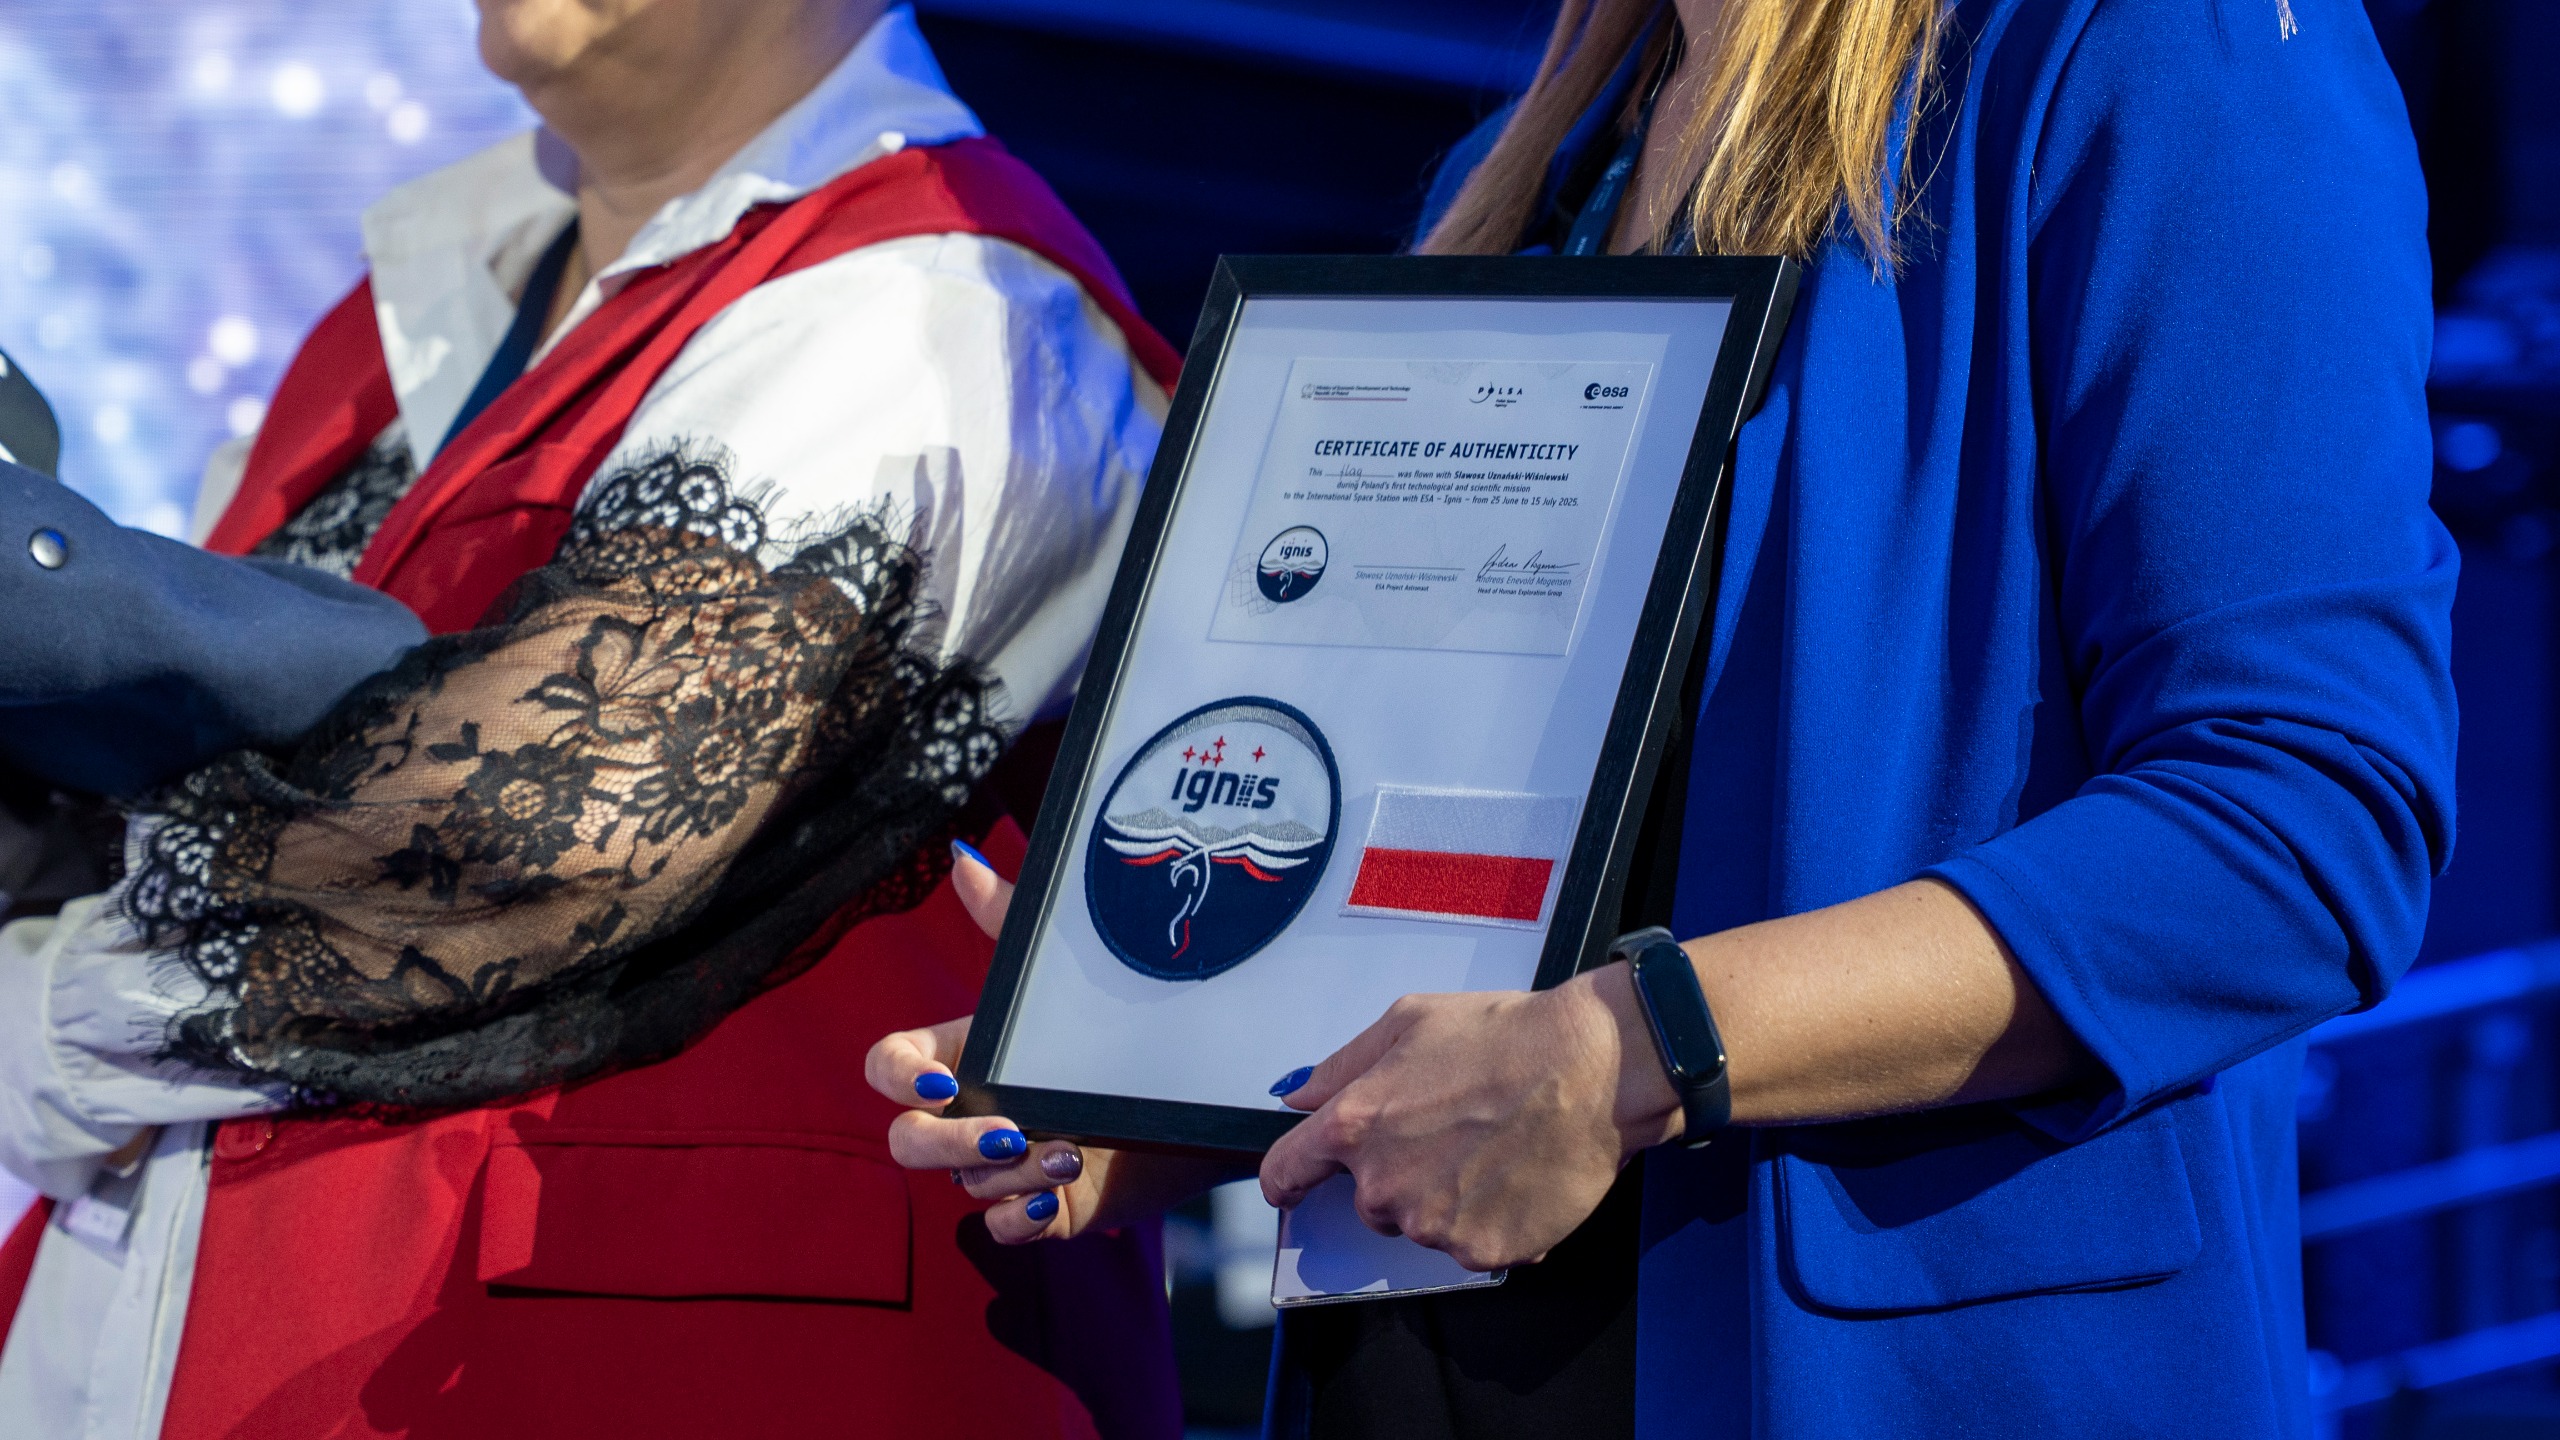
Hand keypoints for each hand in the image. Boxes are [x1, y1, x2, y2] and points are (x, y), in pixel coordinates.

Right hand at [863, 841, 1234, 1241]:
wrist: (1197, 1086)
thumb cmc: (1116, 1024)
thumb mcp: (1058, 973)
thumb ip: (1006, 917)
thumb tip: (963, 857)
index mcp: (965, 1055)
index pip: (891, 1069)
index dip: (899, 1080)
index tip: (942, 1082)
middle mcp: (975, 1114)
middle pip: (907, 1142)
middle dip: (946, 1145)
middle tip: (1009, 1131)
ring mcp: (1007, 1165)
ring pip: (965, 1188)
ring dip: (1007, 1176)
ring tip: (1068, 1153)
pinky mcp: (1047, 1207)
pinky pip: (1002, 1229)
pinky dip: (1017, 1220)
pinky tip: (1052, 1197)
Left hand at [1257, 965, 1680, 1272]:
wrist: (1593, 1072)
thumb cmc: (1505, 1038)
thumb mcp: (1407, 1023)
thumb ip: (1340, 1068)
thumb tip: (1298, 1096)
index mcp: (1354, 1125)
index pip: (1287, 1171)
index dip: (1286, 1179)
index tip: (1291, 1186)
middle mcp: (1384, 1185)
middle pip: (1367, 1201)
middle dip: (1396, 1174)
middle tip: (1450, 1132)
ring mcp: (1432, 1226)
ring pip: (1421, 1224)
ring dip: (1445, 1199)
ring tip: (1493, 1149)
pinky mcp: (1481, 1252)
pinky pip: (1471, 1245)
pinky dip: (1489, 1220)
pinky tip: (1516, 1177)